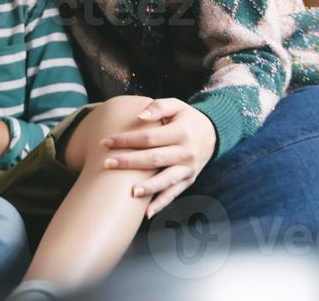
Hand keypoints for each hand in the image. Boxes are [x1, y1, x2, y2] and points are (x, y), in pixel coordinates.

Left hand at [101, 97, 217, 217]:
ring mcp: (188, 169)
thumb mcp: (176, 105)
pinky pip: (174, 194)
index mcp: (181, 132)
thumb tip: (139, 116)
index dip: (126, 140)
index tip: (105, 142)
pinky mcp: (189, 180)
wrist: (213, 134)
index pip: (149, 138)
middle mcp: (186, 152)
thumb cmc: (187, 118)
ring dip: (148, 187)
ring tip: (130, 192)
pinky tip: (146, 212)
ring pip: (166, 180)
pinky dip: (161, 204)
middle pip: (154, 159)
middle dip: (129, 162)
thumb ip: (158, 107)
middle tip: (107, 164)